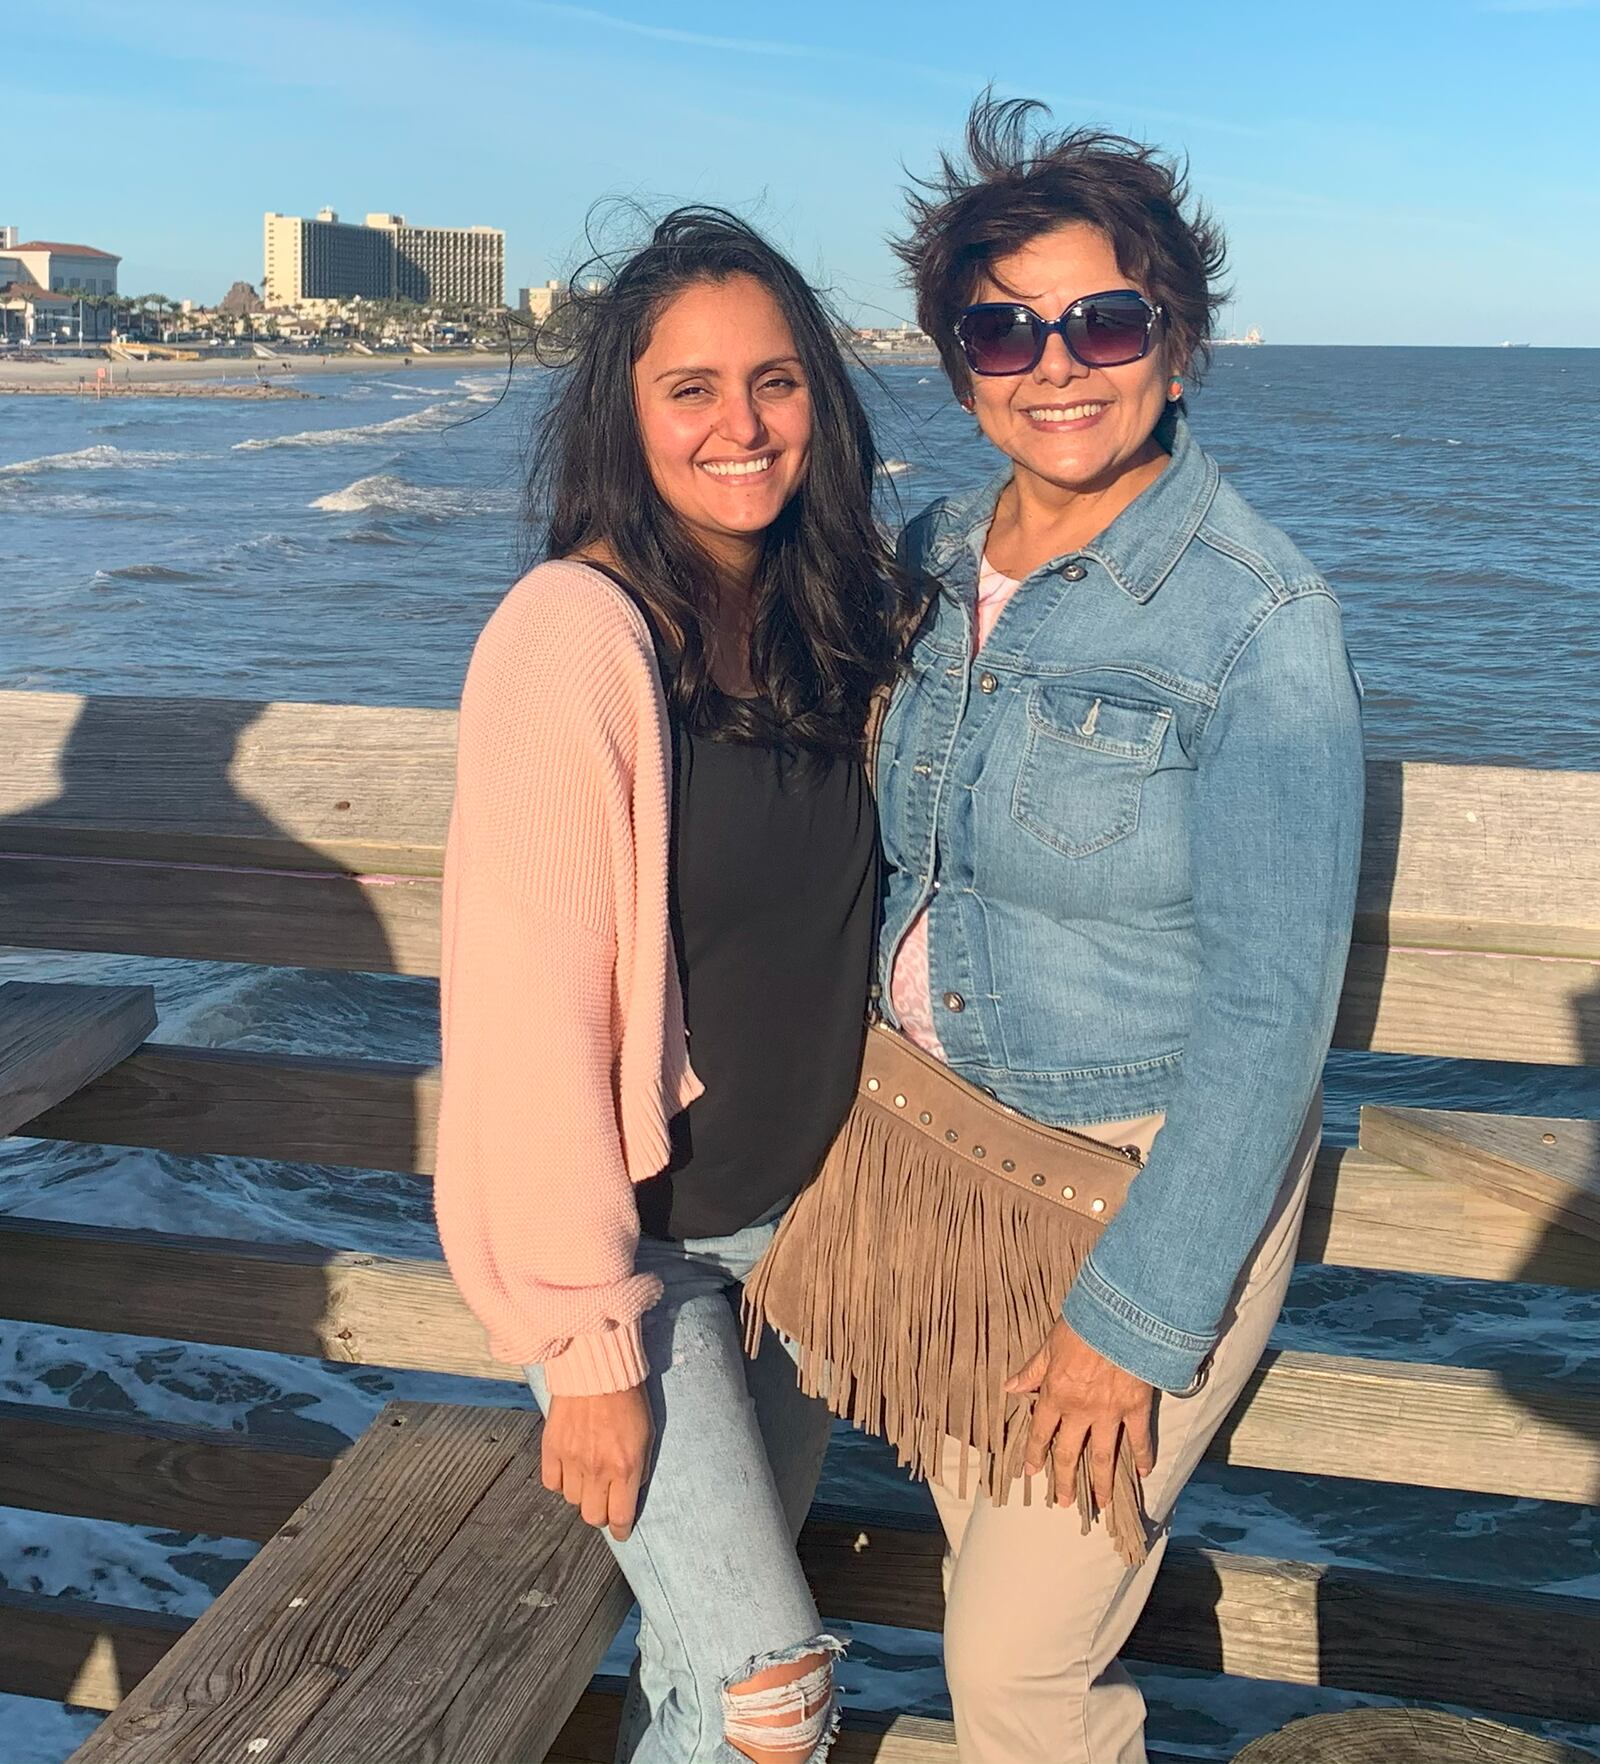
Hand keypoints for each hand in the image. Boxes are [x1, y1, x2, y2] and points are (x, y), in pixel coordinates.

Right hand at [541, 1385, 653, 1541]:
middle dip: (600, 1513)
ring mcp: (572, 1460)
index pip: (620, 1517)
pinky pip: (551, 1483)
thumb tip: (630, 1493)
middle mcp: (597, 1469)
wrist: (597, 1369)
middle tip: (604, 1500)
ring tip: (587, 1473)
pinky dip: (560, 1481)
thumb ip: (638, 1469)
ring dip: (581, 1492)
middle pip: (592, 1516)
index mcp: (626, 1467)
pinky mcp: (551, 1448)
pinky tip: (568, 1467)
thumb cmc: (628, 1399)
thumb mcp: (647, 1435)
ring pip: (572, 1500)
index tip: (620, 1532)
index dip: (620, 1531)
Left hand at [1005, 1320, 1155, 1511]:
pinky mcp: (1136, 1406)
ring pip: (1103, 1456)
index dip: (1034, 1453)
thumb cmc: (1083, 1323)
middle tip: (1064, 1503)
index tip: (1031, 1471)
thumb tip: (1010, 1388)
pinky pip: (1138, 1438)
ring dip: (1101, 1482)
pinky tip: (1142, 1474)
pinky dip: (1142, 1457)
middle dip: (1065, 1480)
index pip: (1041, 1431)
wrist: (1120, 1315)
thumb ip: (1032, 1370)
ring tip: (1099, 1503)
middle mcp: (1080, 1410)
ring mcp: (1110, 1411)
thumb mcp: (1050, 1344)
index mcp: (1056, 1393)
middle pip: (1070, 1453)